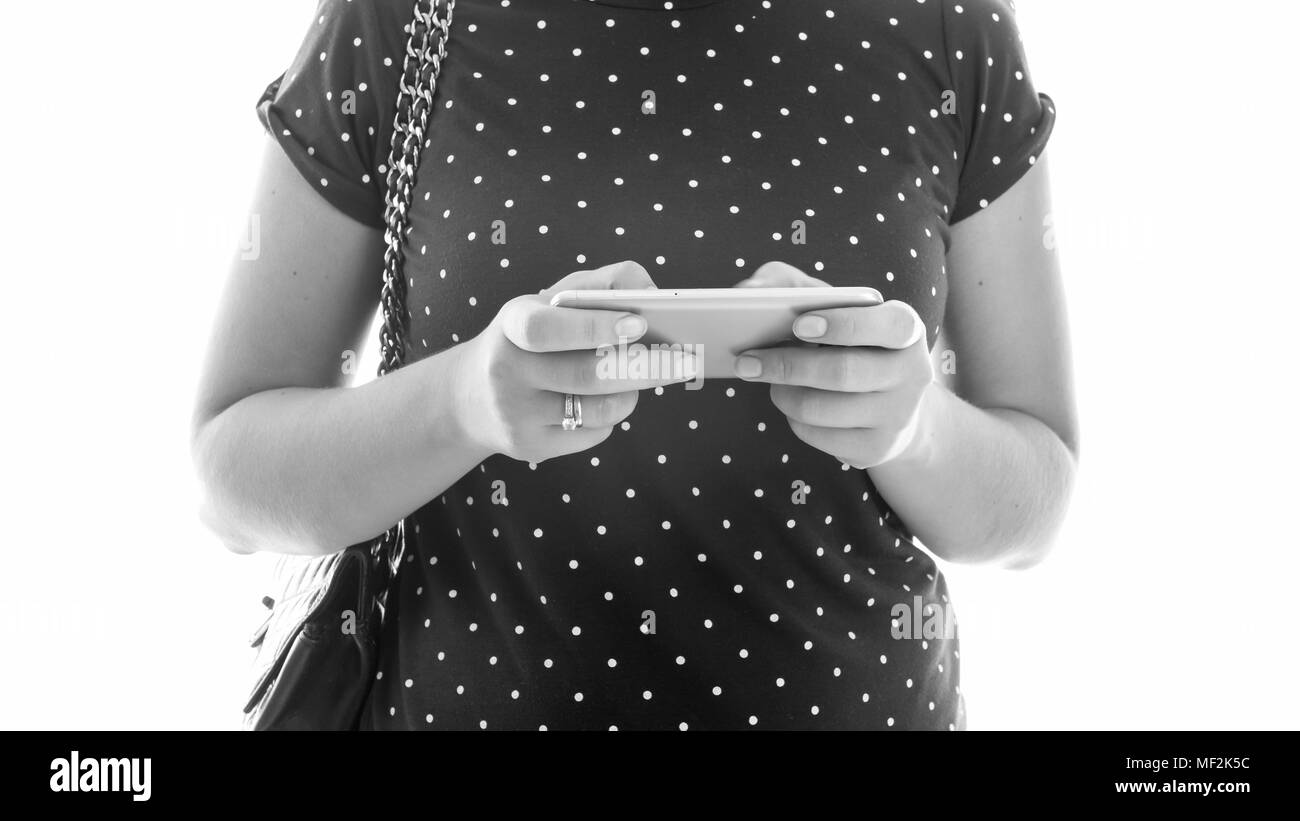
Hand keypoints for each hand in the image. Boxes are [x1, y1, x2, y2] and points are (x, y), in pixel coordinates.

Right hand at [454, 260, 697, 463]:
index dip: (594, 327)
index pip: (548, 327)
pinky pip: (591, 433)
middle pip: (588, 374)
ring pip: (598, 409)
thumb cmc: (529, 338)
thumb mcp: (549, 301)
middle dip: (646, 367)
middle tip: (683, 359)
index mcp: (512, 324)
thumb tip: (651, 290)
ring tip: (642, 378)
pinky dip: (611, 416)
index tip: (640, 325)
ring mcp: (516, 413)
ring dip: (632, 393)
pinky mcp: (529, 445)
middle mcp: (507, 369)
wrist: (472, 396)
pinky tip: (605, 401)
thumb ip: (599, 284)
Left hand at [733, 262, 933, 468]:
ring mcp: (898, 415)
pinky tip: (793, 405)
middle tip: (747, 361)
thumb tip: (747, 290)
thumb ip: (787, 284)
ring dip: (784, 394)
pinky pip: (819, 437)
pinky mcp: (877, 448)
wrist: (888, 403)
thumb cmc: (846, 341)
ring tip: (771, 381)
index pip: (889, 325)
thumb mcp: (827, 305)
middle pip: (843, 372)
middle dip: (787, 366)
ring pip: (824, 409)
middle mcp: (911, 373)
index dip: (844, 326)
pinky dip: (794, 420)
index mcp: (906, 328)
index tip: (799, 325)